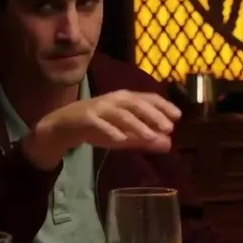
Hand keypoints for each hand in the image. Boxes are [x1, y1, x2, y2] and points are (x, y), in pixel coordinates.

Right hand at [27, 90, 181, 167]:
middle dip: (154, 114)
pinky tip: (121, 140)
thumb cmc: (98, 127)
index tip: (178, 116)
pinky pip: (99, 123)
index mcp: (125, 100)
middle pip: (137, 104)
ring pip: (120, 114)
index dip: (163, 106)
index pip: (148, 98)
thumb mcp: (125, 135)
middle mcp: (114, 100)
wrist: (64, 126)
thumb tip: (169, 144)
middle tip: (168, 127)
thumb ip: (145, 139)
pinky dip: (110, 130)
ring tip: (150, 136)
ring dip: (136, 124)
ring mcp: (99, 108)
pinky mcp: (85, 118)